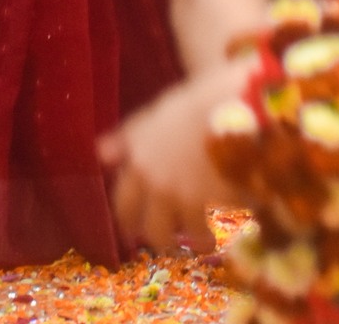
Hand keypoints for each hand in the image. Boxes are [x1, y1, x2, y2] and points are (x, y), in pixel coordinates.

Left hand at [100, 56, 247, 252]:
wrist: (237, 97)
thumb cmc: (198, 97)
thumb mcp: (158, 112)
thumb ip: (130, 137)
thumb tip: (101, 153)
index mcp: (140, 163)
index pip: (124, 206)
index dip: (130, 219)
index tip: (135, 227)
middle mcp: (156, 185)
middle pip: (150, 229)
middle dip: (159, 238)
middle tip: (169, 241)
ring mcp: (184, 196)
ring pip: (177, 235)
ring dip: (189, 241)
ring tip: (203, 241)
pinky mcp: (211, 202)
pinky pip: (206, 228)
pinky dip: (211, 234)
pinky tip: (219, 233)